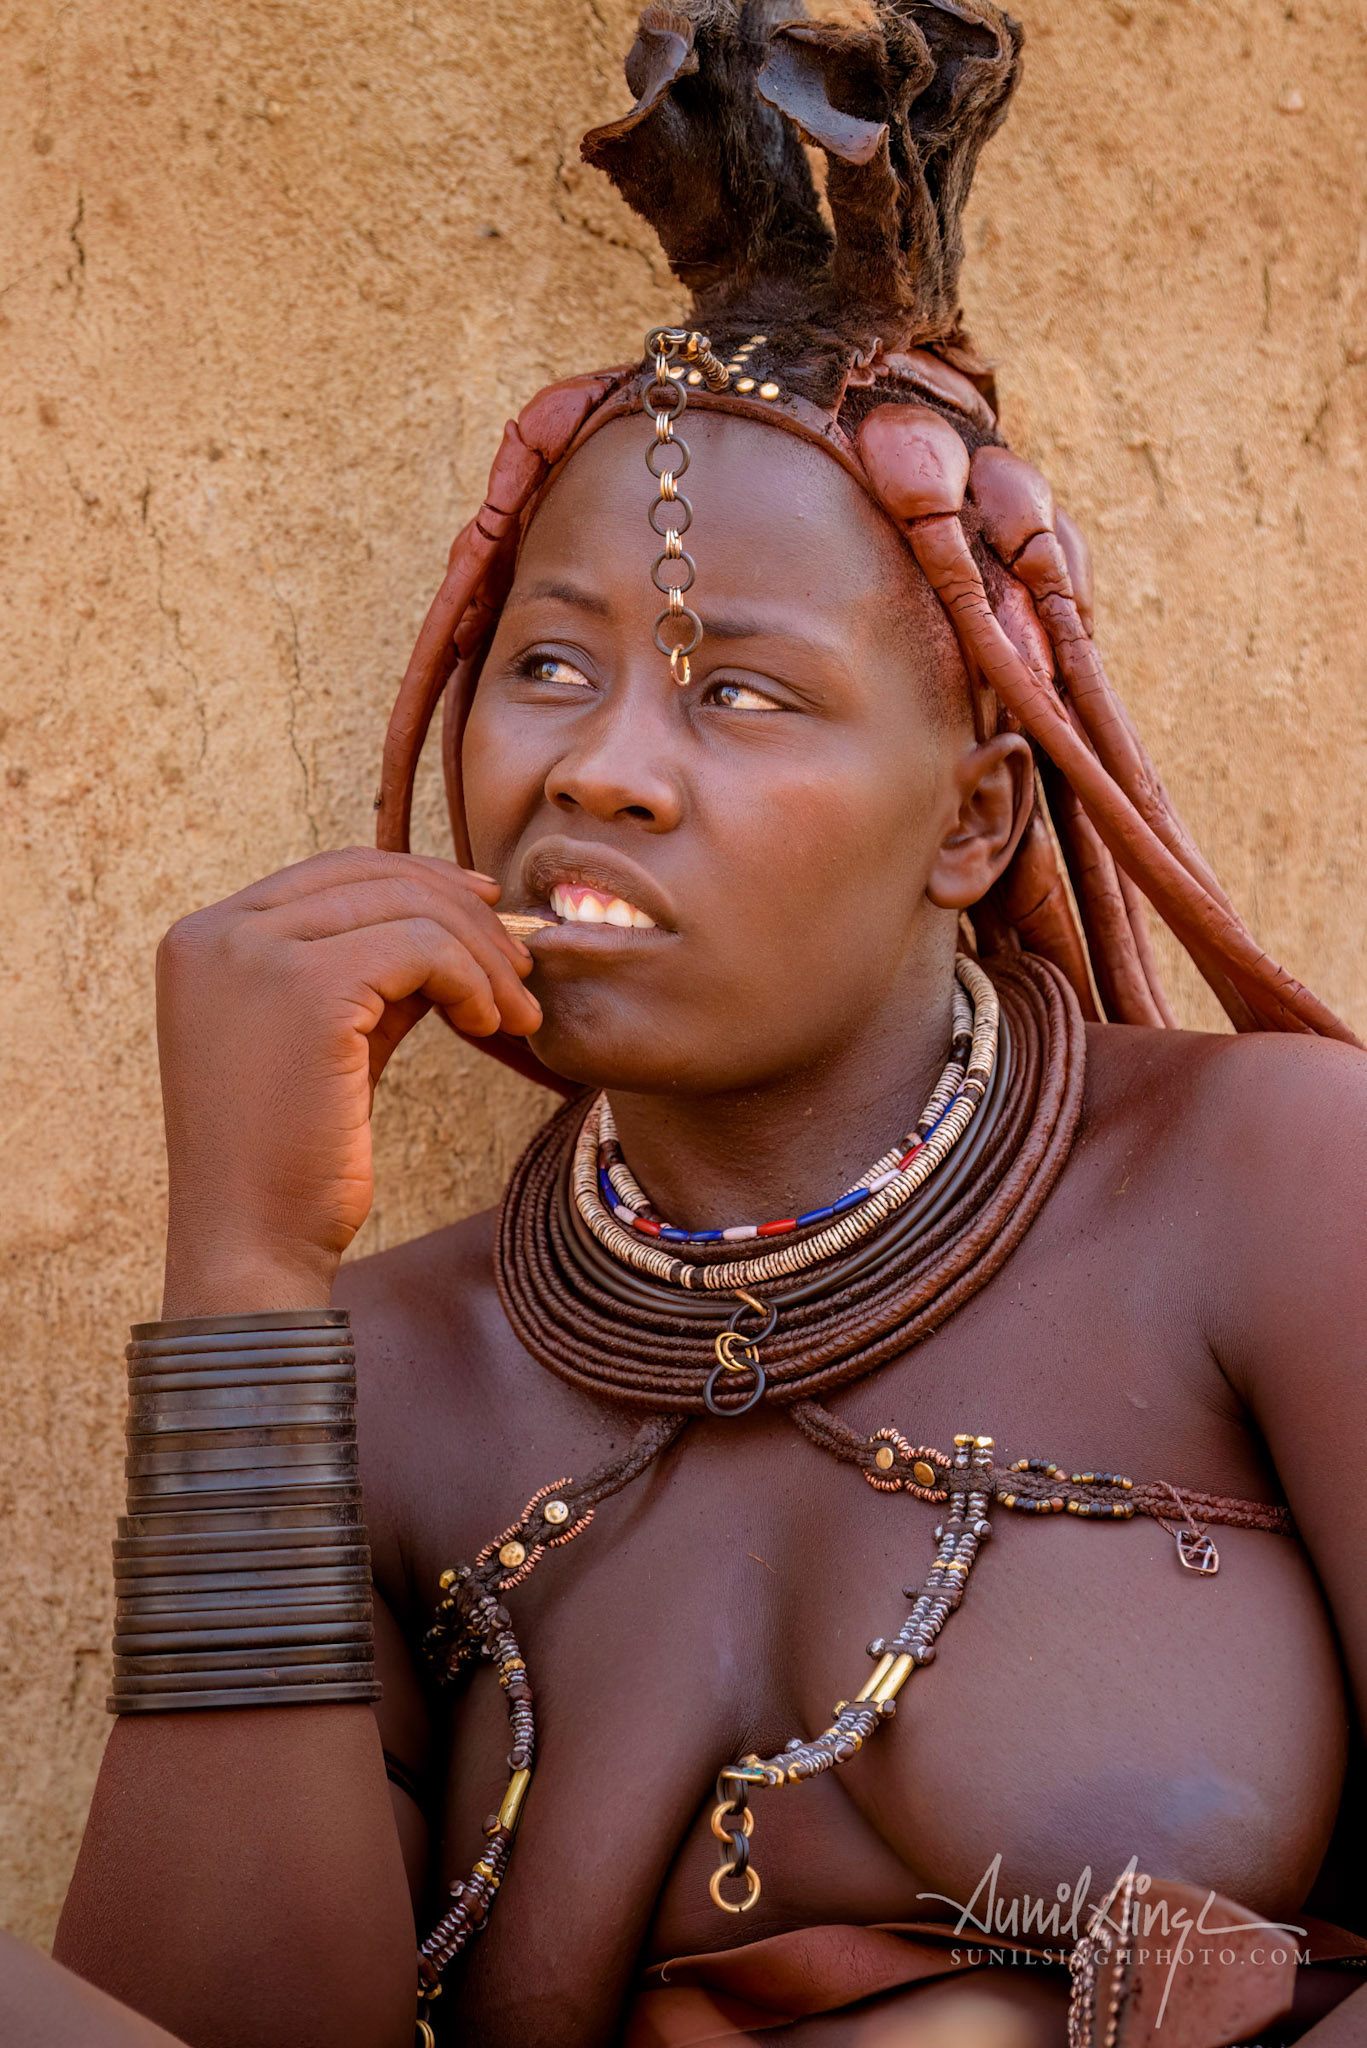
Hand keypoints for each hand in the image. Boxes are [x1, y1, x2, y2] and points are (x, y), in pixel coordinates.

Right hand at [154, 848, 540, 1315]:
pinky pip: (421, 947)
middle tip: (521, 971)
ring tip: (514, 1014)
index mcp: (205, 938)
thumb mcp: (327, 1038)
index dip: (419, 880)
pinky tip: (488, 1024)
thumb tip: (452, 919)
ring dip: (479, 957)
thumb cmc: (290, 1156)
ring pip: (406, 909)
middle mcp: (215, 933)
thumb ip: (368, 973)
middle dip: (463, 915)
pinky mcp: (304, 988)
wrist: (252, 1242)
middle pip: (373, 877)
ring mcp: (251, 954)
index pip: (332, 871)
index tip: (485, 909)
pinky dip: (469, 979)